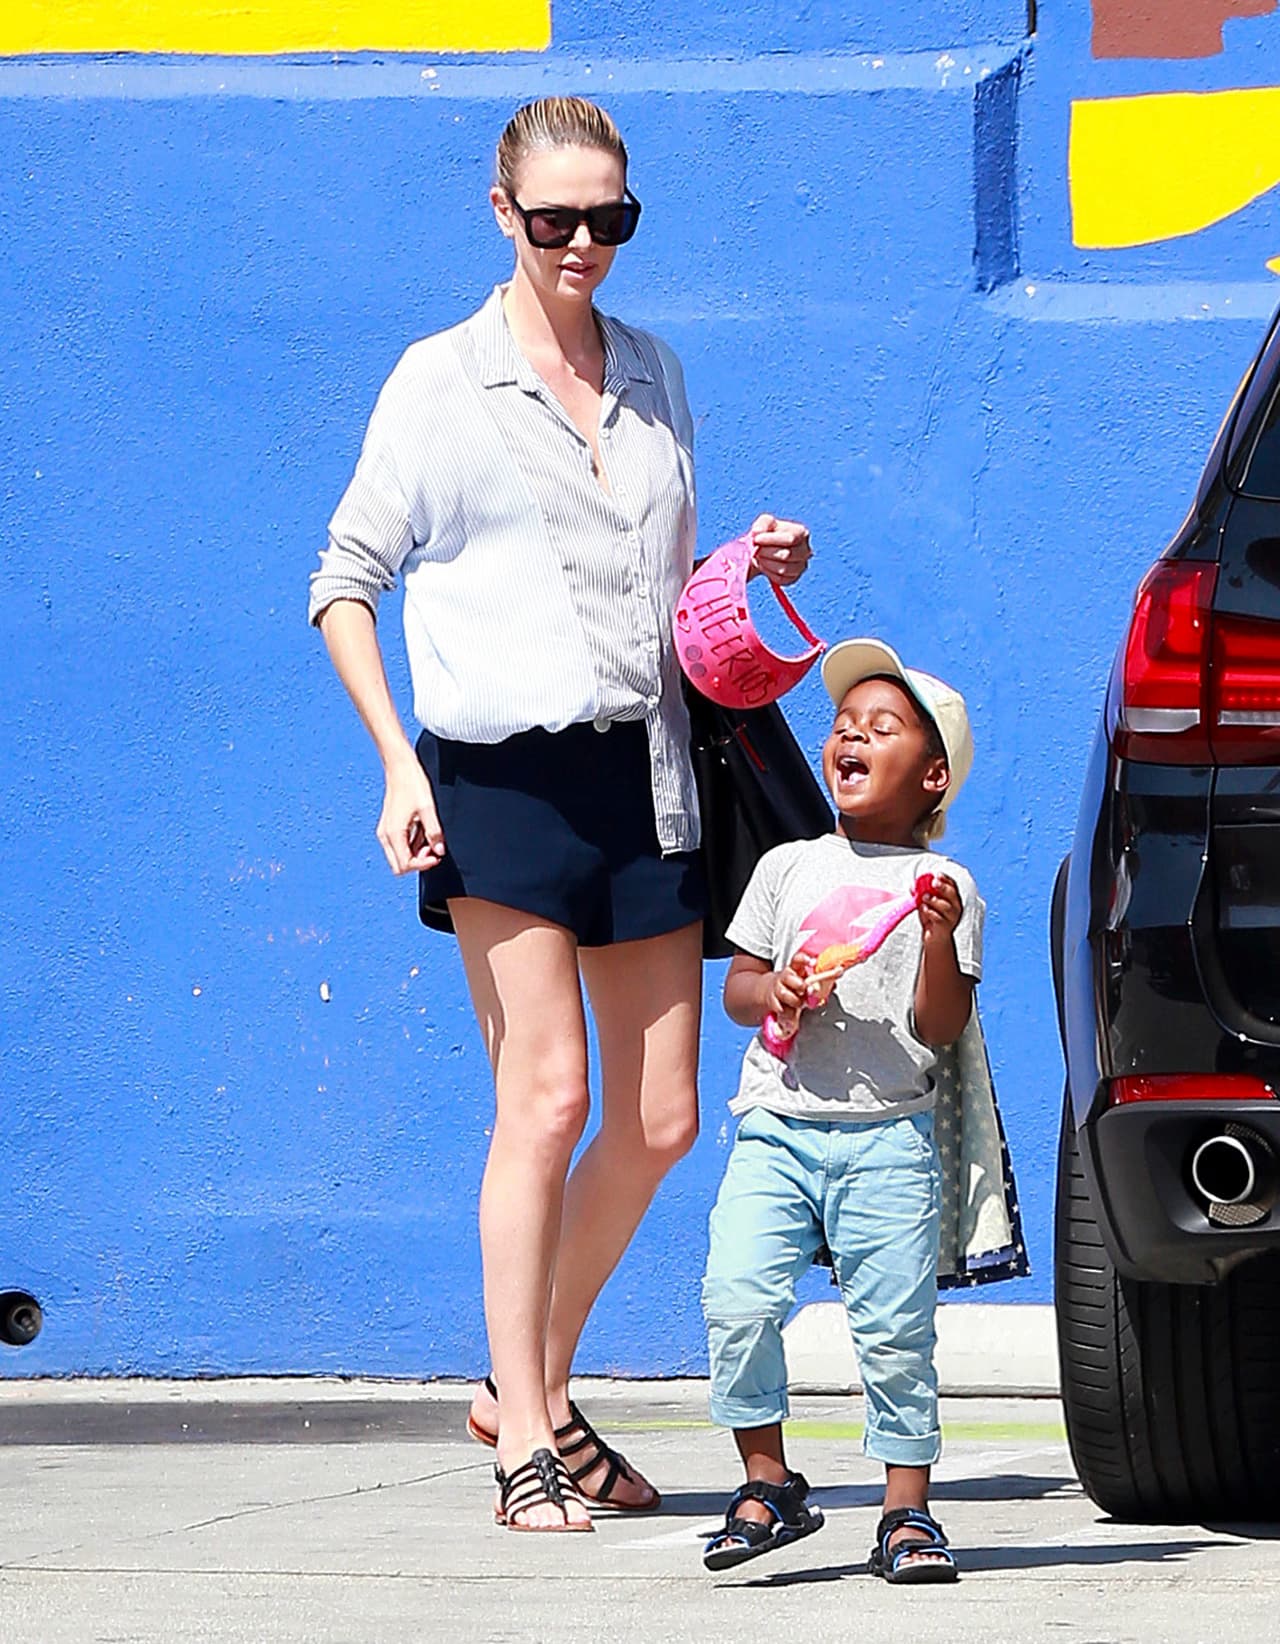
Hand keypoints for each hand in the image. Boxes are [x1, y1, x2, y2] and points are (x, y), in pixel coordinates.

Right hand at [377, 750, 445, 874]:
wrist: (400, 767)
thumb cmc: (412, 784)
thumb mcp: (427, 808)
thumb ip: (434, 832)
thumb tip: (439, 851)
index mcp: (393, 833)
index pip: (405, 865)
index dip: (423, 864)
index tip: (437, 856)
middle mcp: (386, 836)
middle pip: (399, 866)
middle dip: (418, 862)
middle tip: (433, 848)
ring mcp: (386, 832)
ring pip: (399, 856)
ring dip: (416, 853)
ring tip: (430, 836)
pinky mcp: (389, 827)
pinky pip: (400, 845)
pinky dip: (412, 844)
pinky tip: (423, 830)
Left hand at [749, 514, 812, 586]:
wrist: (767, 548)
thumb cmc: (769, 533)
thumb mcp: (765, 522)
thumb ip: (762, 524)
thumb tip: (756, 532)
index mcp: (802, 533)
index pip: (790, 539)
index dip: (771, 540)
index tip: (756, 539)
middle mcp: (806, 550)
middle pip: (786, 555)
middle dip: (766, 552)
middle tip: (756, 549)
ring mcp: (801, 566)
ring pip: (783, 569)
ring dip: (766, 563)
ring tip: (759, 556)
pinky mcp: (793, 578)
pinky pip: (781, 579)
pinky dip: (768, 572)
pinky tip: (764, 565)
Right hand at [765, 950, 816, 1027]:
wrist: (768, 991)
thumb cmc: (793, 985)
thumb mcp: (804, 978)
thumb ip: (821, 979)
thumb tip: (838, 975)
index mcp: (794, 969)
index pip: (797, 960)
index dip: (804, 960)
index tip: (812, 962)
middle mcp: (784, 978)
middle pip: (789, 977)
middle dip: (798, 983)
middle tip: (804, 987)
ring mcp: (778, 990)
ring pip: (785, 994)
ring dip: (794, 1000)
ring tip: (799, 1003)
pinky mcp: (774, 1003)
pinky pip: (781, 1009)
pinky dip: (788, 1014)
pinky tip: (792, 1018)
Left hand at [918, 873, 962, 948]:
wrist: (935, 939)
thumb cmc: (932, 919)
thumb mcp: (926, 904)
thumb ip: (921, 895)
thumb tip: (912, 886)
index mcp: (953, 900)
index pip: (953, 886)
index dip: (946, 879)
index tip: (937, 875)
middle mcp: (956, 908)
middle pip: (952, 894)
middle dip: (943, 887)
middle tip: (933, 883)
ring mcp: (952, 918)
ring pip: (946, 907)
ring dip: (934, 900)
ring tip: (924, 898)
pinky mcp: (945, 928)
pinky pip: (939, 919)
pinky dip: (930, 912)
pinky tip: (924, 909)